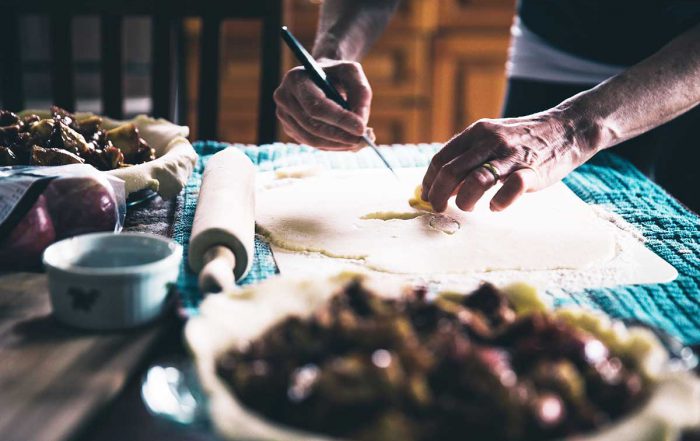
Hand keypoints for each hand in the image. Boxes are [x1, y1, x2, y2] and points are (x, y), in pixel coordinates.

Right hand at [274, 59, 372, 149]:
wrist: (320, 76)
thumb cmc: (337, 74)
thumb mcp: (352, 72)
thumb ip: (361, 93)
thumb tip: (361, 124)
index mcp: (296, 79)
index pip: (316, 106)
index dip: (339, 120)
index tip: (361, 129)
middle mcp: (284, 97)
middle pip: (312, 126)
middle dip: (340, 136)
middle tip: (363, 140)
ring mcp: (284, 115)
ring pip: (312, 139)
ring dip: (337, 144)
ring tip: (358, 142)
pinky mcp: (289, 128)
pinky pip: (311, 143)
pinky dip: (331, 146)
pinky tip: (346, 142)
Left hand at [422, 111, 595, 211]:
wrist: (567, 129)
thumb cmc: (523, 139)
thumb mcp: (491, 137)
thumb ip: (469, 155)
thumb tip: (442, 184)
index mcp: (476, 132)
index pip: (441, 159)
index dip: (430, 181)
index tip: (427, 196)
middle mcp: (490, 141)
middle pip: (452, 171)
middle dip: (439, 195)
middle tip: (439, 208)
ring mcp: (511, 156)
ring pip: (476, 180)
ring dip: (465, 200)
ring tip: (468, 207)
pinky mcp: (532, 171)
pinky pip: (510, 189)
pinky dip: (498, 202)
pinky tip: (495, 206)